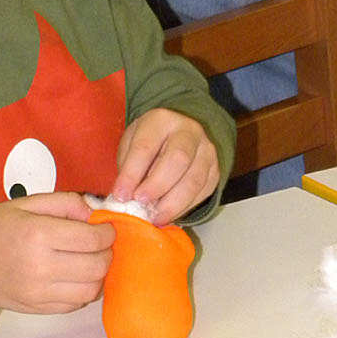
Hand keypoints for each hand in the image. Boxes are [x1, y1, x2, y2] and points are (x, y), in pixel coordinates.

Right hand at [0, 192, 114, 312]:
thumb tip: (93, 214)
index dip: (107, 232)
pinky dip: (83, 291)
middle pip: (97, 266)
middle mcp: (41, 267)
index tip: (105, 228)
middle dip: (107, 253)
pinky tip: (76, 276)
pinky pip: (75, 305)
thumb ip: (64, 202)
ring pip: (90, 290)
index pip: (92, 239)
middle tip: (101, 243)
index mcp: (39, 234)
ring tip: (90, 259)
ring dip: (98, 274)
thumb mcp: (28, 202)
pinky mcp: (37, 309)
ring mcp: (39, 293)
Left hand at [112, 108, 219, 225]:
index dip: (132, 174)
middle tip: (141, 205)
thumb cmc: (150, 140)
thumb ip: (128, 166)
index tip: (121, 195)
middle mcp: (189, 131)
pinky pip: (203, 193)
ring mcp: (206, 151)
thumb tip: (125, 197)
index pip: (146, 146)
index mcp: (161, 120)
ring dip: (172, 204)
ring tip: (154, 217)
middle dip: (157, 186)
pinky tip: (169, 215)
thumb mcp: (132, 142)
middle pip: (177, 159)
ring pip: (194, 180)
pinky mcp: (215, 170)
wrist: (179, 133)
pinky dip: (184, 208)